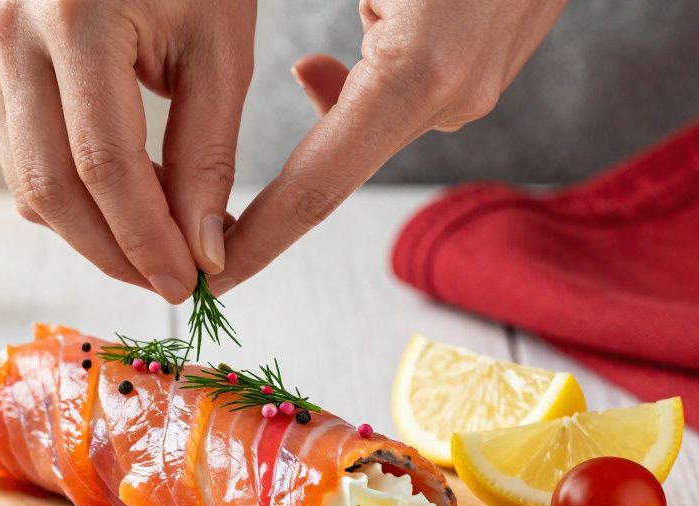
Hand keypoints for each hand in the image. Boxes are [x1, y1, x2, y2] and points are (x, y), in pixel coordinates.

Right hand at [0, 0, 255, 303]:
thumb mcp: (218, 46)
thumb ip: (208, 152)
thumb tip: (201, 251)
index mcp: (73, 18)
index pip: (103, 164)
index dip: (145, 238)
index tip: (188, 283)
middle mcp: (13, 36)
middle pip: (51, 187)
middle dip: (113, 252)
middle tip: (170, 285)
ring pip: (28, 183)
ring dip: (92, 233)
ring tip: (156, 249)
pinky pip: (24, 159)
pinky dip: (74, 198)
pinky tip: (125, 204)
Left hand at [211, 0, 566, 295]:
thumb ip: (350, 32)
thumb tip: (311, 78)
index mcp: (419, 76)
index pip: (317, 187)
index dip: (260, 239)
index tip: (214, 280)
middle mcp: (452, 100)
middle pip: (338, 160)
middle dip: (274, 188)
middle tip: (211, 219)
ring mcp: (476, 91)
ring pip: (369, 118)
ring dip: (333, 98)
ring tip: (339, 40)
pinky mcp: (488, 75)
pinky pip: (402, 95)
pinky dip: (366, 80)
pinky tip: (353, 42)